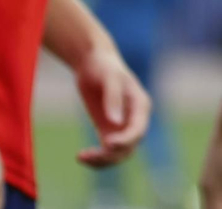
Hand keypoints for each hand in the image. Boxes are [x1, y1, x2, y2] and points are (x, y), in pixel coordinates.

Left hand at [73, 43, 151, 168]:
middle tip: (86, 154)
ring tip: (81, 156)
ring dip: (102, 160)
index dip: (125, 140)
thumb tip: (115, 121)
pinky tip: (81, 156)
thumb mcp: (109, 78)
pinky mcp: (108, 130)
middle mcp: (134, 119)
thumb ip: (113, 98)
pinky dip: (97, 158)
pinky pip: (107, 151)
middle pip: (129, 147)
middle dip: (110, 155)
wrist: (93, 62)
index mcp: (140, 105)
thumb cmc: (104, 65)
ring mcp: (122, 126)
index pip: (138, 130)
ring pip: (119, 154)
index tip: (108, 144)